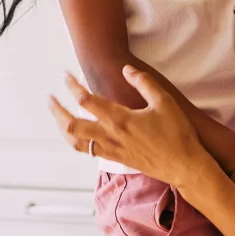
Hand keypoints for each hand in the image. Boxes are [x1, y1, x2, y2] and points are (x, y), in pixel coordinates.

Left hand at [48, 66, 212, 187]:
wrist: (185, 166)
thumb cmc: (177, 133)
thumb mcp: (165, 101)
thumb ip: (144, 82)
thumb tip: (126, 69)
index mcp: (120, 119)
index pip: (86, 100)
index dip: (72, 86)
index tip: (65, 75)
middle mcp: (111, 136)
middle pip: (72, 124)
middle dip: (56, 110)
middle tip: (49, 98)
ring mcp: (112, 150)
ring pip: (76, 141)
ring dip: (62, 127)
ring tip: (57, 116)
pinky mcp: (116, 158)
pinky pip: (87, 151)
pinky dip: (76, 140)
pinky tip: (77, 134)